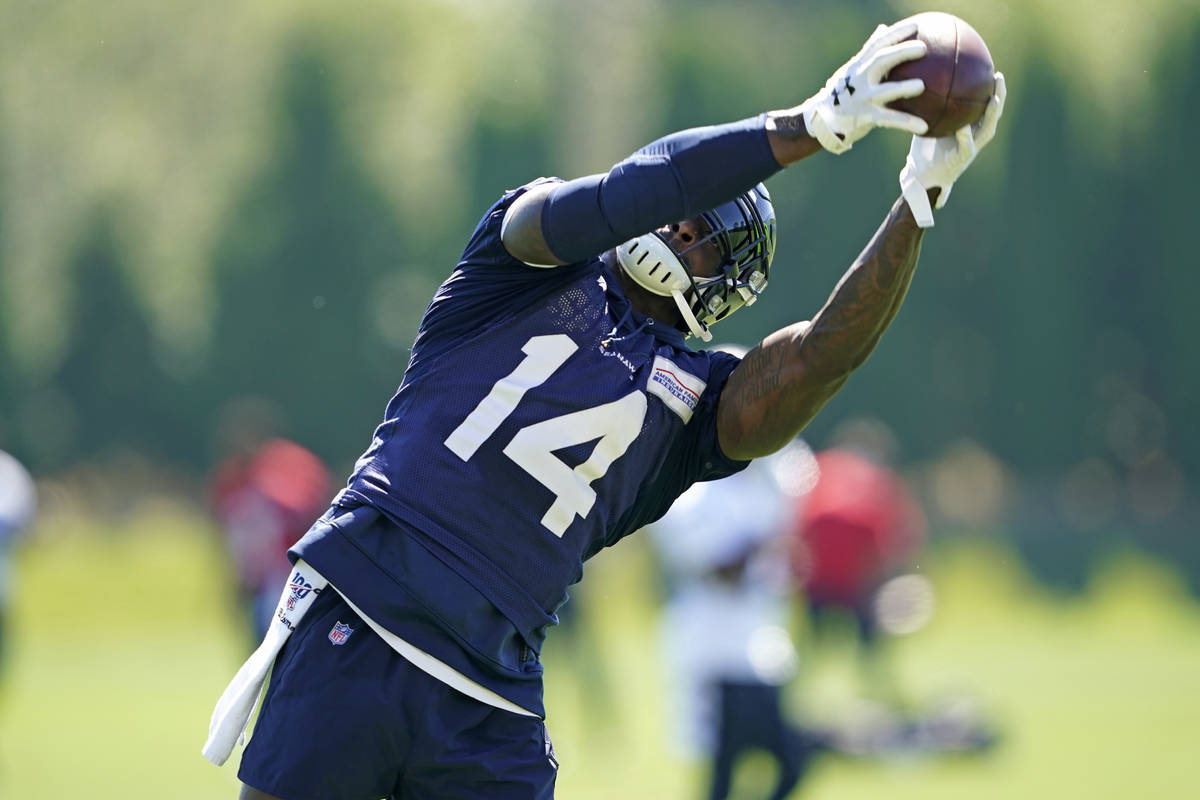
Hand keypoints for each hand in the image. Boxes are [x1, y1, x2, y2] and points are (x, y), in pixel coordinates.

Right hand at [801, 21, 929, 154]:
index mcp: (858, 65)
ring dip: (902, 88)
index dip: (896, 33)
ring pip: (883, 91)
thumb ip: (868, 51)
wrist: (820, 119)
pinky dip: (906, 123)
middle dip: (901, 52)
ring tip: (921, 86)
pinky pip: (888, 119)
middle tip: (922, 48)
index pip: (877, 44)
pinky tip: (924, 127)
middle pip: (880, 60)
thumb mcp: (852, 69)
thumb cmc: (840, 91)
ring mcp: (861, 98)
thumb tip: (883, 28)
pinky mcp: (865, 117)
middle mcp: (859, 79)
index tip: (915, 26)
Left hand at [899, 72, 1006, 226]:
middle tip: (998, 77)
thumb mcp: (927, 124)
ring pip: (987, 131)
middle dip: (999, 95)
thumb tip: (918, 81)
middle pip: (994, 114)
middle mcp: (974, 136)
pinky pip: (966, 148)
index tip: (992, 69)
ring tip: (993, 99)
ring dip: (992, 115)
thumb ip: (928, 107)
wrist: (920, 176)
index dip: (992, 88)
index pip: (985, 105)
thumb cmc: (924, 150)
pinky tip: (964, 128)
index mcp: (970, 126)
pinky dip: (966, 138)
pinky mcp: (960, 161)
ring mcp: (970, 149)